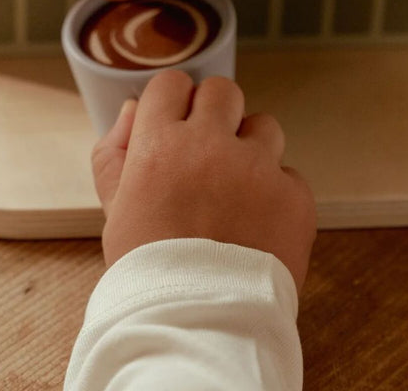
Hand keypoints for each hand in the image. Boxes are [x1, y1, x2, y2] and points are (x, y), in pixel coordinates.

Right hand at [91, 69, 316, 290]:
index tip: (177, 122)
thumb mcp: (114, 207)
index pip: (172, 83)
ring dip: (253, 148)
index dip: (174, 102)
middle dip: (217, 113)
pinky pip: (289, 176)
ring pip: (264, 126)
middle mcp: (209, 145)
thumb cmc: (150, 267)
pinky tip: (259, 223)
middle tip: (211, 149)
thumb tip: (132, 110)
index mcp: (159, 143)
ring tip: (239, 187)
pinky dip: (277, 194)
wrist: (198, 325)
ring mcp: (256, 168)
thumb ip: (114, 151)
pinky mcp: (293, 197)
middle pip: (222, 91)